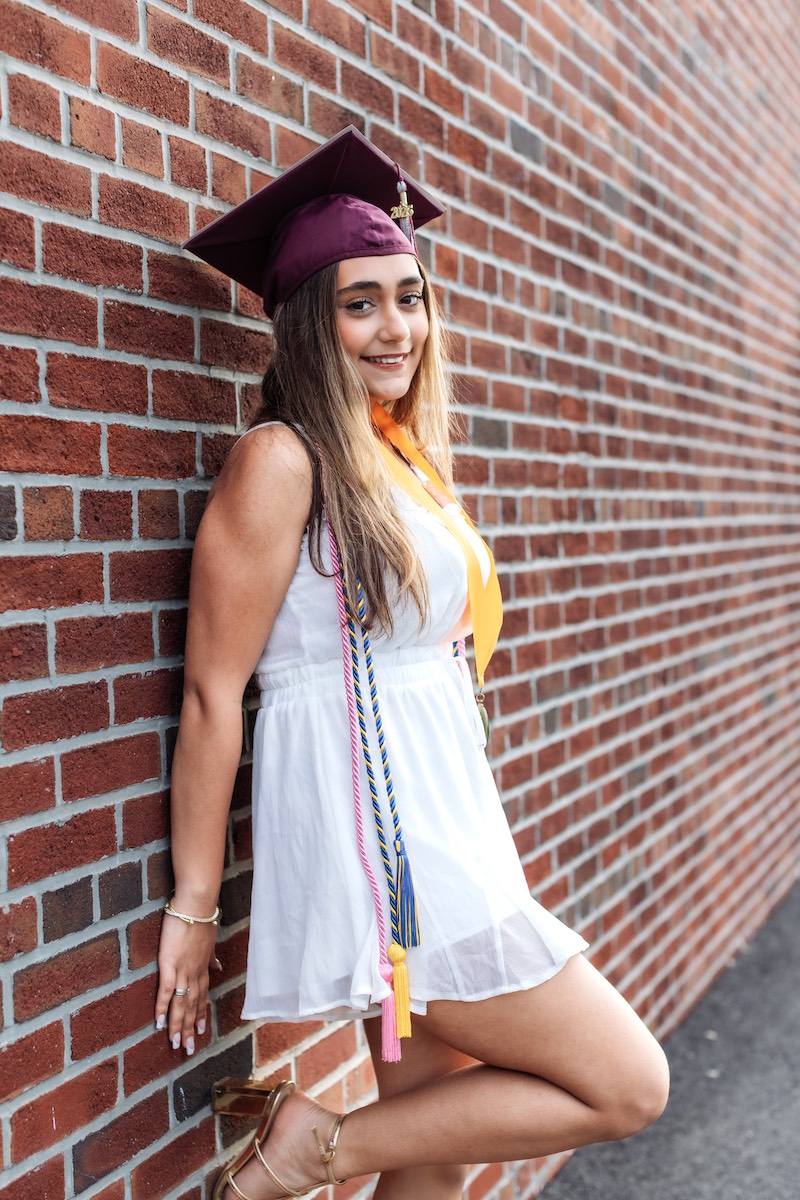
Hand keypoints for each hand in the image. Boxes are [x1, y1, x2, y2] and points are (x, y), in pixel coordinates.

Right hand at [155, 911, 221, 1054]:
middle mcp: (195, 973)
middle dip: (191, 1028)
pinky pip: (167, 990)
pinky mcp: (170, 964)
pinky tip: (159, 1022)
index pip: (202, 996)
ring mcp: (183, 970)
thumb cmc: (201, 919)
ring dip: (178, 1025)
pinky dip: (162, 1007)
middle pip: (193, 1005)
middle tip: (189, 1048)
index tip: (200, 1030)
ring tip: (176, 1044)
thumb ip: (211, 958)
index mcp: (203, 968)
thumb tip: (218, 967)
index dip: (200, 1014)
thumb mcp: (209, 942)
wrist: (196, 904)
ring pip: (181, 1004)